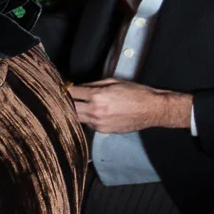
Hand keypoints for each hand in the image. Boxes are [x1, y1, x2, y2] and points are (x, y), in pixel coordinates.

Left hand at [68, 79, 194, 133]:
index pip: (71, 93)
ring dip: (74, 112)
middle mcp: (95, 111)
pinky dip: (86, 119)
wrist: (152, 110)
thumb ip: (93, 85)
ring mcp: (98, 123)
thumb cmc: (136, 93)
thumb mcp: (113, 82)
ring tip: (74, 106)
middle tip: (62, 99)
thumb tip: (77, 86)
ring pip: (77, 118)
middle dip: (65, 103)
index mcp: (97, 96)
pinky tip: (89, 114)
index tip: (61, 88)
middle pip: (70, 108)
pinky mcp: (103, 131)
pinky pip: (88, 124)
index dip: (64, 90)